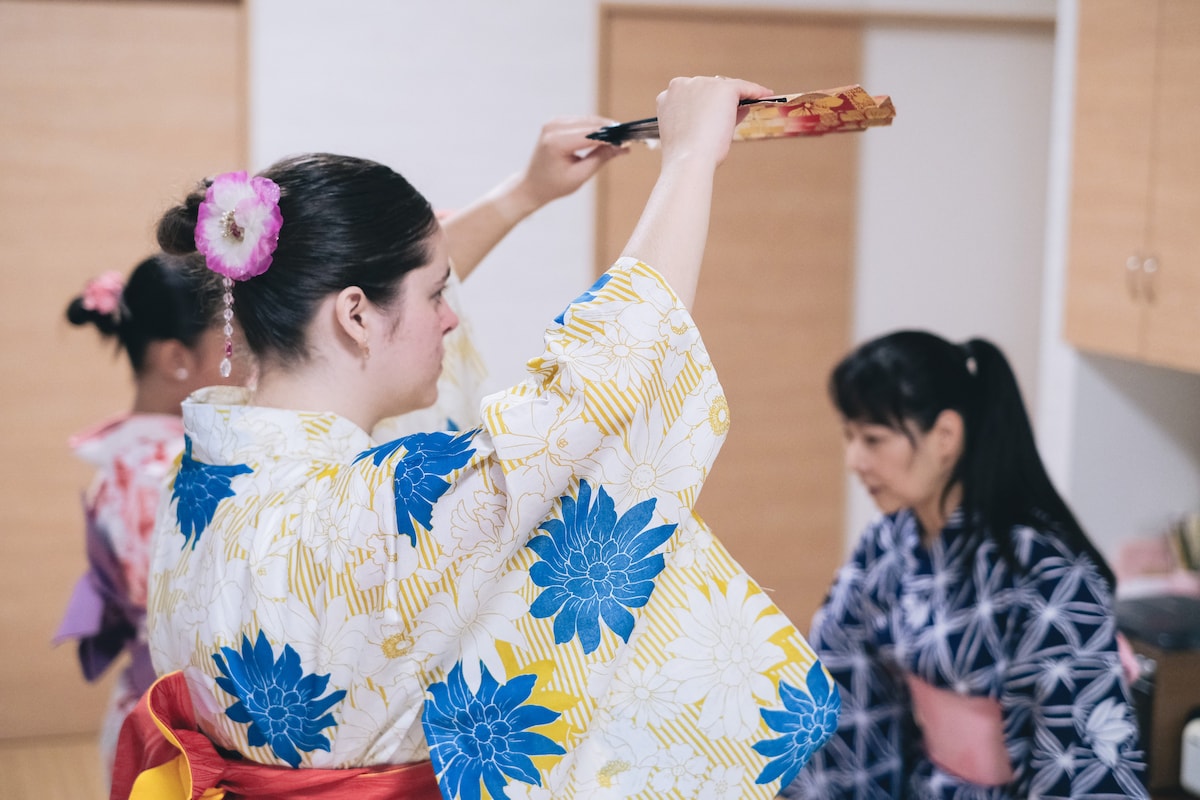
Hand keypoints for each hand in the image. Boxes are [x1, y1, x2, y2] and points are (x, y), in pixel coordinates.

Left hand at [509, 116, 626, 211]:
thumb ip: (601, 158)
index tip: (628, 141)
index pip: (591, 134)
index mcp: (556, 142)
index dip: (612, 136)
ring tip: (620, 139)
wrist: (532, 184)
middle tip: (628, 139)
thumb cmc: (554, 185)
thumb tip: (623, 146)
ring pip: (588, 120)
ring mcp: (553, 122)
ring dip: (605, 128)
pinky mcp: (556, 122)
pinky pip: (582, 121)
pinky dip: (595, 128)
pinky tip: (607, 136)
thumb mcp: (580, 176)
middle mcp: (553, 127)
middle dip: (611, 130)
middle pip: (591, 123)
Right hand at [655, 76, 773, 167]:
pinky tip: (766, 95)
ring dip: (737, 96)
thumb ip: (704, 119)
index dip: (704, 103)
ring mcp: (702, 84)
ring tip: (751, 103)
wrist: (688, 161)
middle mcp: (681, 85)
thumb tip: (735, 110)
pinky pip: (743, 87)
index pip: (691, 95)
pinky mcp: (722, 89)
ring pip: (725, 87)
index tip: (714, 111)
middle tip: (735, 110)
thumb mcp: (690, 134)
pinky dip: (755, 91)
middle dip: (719, 99)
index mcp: (667, 97)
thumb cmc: (686, 157)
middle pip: (708, 87)